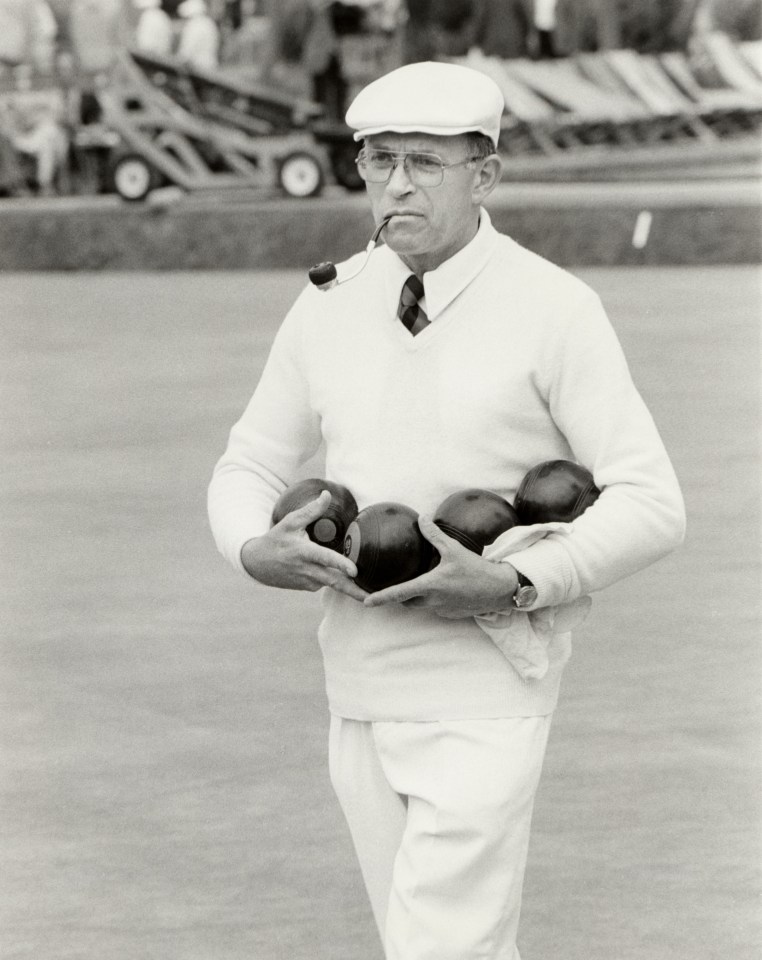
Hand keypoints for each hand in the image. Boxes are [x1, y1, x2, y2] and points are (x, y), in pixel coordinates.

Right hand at [241, 490, 366, 600]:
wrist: (257, 564)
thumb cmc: (276, 539)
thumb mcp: (290, 522)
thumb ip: (311, 510)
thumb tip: (327, 494)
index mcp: (303, 552)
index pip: (325, 559)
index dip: (340, 565)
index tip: (354, 571)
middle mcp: (307, 570)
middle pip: (335, 582)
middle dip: (354, 591)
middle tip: (373, 598)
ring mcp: (308, 581)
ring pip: (334, 584)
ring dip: (351, 587)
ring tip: (370, 592)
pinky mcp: (308, 587)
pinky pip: (326, 582)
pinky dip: (338, 580)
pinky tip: (347, 576)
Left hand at [363, 515, 518, 617]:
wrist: (500, 589)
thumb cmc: (476, 569)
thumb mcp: (454, 549)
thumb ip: (434, 535)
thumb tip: (422, 519)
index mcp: (430, 585)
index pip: (400, 593)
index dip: (382, 598)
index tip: (367, 602)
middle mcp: (433, 601)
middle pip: (408, 601)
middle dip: (401, 595)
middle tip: (398, 582)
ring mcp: (442, 609)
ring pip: (422, 604)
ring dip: (420, 595)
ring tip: (426, 580)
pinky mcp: (451, 613)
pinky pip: (436, 606)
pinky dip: (435, 598)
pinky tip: (446, 587)